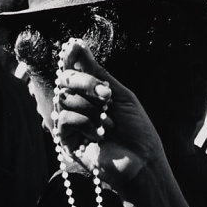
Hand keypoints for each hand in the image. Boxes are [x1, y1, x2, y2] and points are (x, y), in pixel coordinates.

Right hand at [54, 41, 166, 191]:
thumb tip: (76, 44)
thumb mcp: (120, 95)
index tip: (74, 46)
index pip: (73, 69)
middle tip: (106, 95)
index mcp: (91, 94)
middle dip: (86, 83)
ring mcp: (71, 122)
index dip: (71, 58)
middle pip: (65, 80)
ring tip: (109, 124)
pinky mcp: (66, 140)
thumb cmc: (137, 130)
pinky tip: (99, 136)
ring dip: (91, 108)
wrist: (141, 161)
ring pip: (65, 98)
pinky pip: (64, 118)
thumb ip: (97, 72)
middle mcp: (78, 105)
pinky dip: (85, 123)